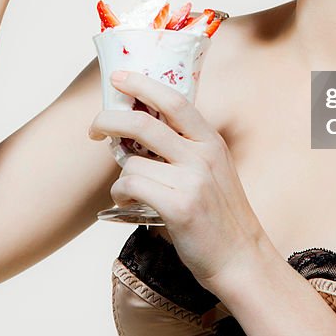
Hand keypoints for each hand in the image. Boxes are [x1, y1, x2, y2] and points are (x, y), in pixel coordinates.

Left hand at [88, 71, 270, 289]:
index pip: (174, 100)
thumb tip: (140, 126)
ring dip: (120, 176)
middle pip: (144, 123)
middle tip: (95, 128)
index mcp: (211, 141)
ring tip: (129, 190)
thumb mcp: (214, 169)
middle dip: (110, 119)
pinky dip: (121, 194)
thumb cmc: (219, 215)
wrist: (240, 258)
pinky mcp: (179, 207)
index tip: (118, 78)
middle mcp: (203, 156)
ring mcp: (192, 181)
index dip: (142, 84)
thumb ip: (187, 146)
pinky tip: (130, 203)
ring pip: (132, 162)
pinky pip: (132, 187)